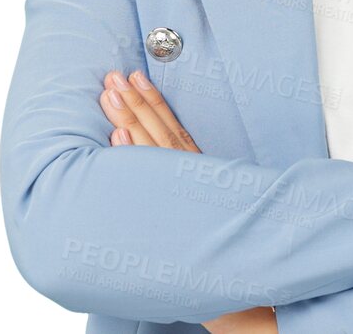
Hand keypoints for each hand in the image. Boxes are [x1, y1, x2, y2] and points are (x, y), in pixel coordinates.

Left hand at [98, 71, 272, 329]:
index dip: (153, 100)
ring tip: (109, 95)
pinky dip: (133, 155)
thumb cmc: (218, 241)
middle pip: (158, 130)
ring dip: (129, 118)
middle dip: (133, 101)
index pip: (171, 126)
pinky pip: (151, 177)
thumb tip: (154, 154)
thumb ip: (185, 175)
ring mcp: (182, 190)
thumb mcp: (204, 197)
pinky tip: (116, 138)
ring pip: (151, 147)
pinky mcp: (175, 207)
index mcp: (197, 169)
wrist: (243, 278)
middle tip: (112, 76)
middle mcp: (191, 174)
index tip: (135, 75)